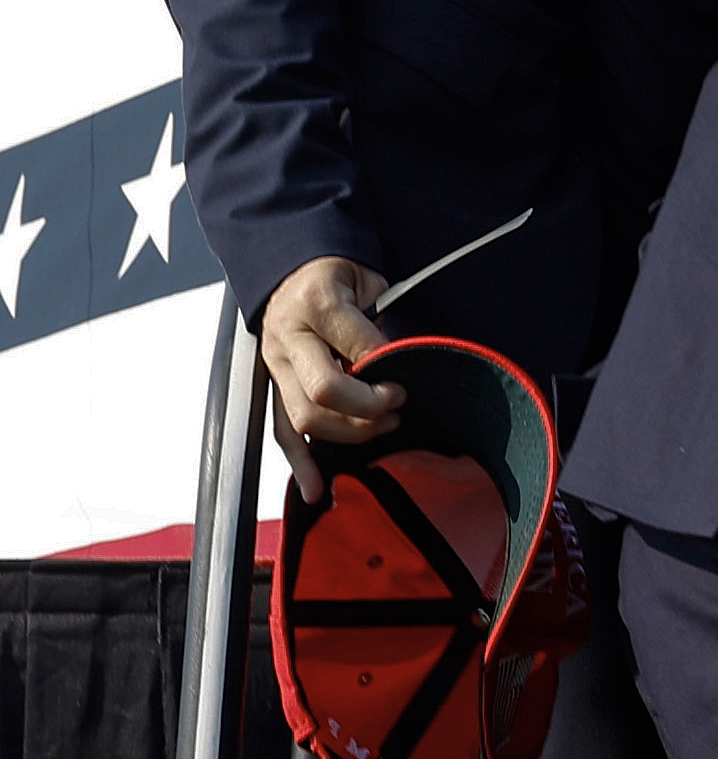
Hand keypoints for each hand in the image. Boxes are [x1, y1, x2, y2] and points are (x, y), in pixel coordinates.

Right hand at [257, 256, 399, 498]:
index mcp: (316, 303)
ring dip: (348, 433)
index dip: (385, 364)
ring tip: (384, 427)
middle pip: (324, 390)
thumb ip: (376, 320)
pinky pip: (281, 431)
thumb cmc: (336, 275)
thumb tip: (395, 361)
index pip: (356, 344)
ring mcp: (275, 367)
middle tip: (398, 402)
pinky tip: (316, 488)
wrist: (290, 270)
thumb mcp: (365, 279)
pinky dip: (299, 463)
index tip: (404, 375)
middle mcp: (288, 338)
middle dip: (368, 406)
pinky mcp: (272, 388)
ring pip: (303, 418)